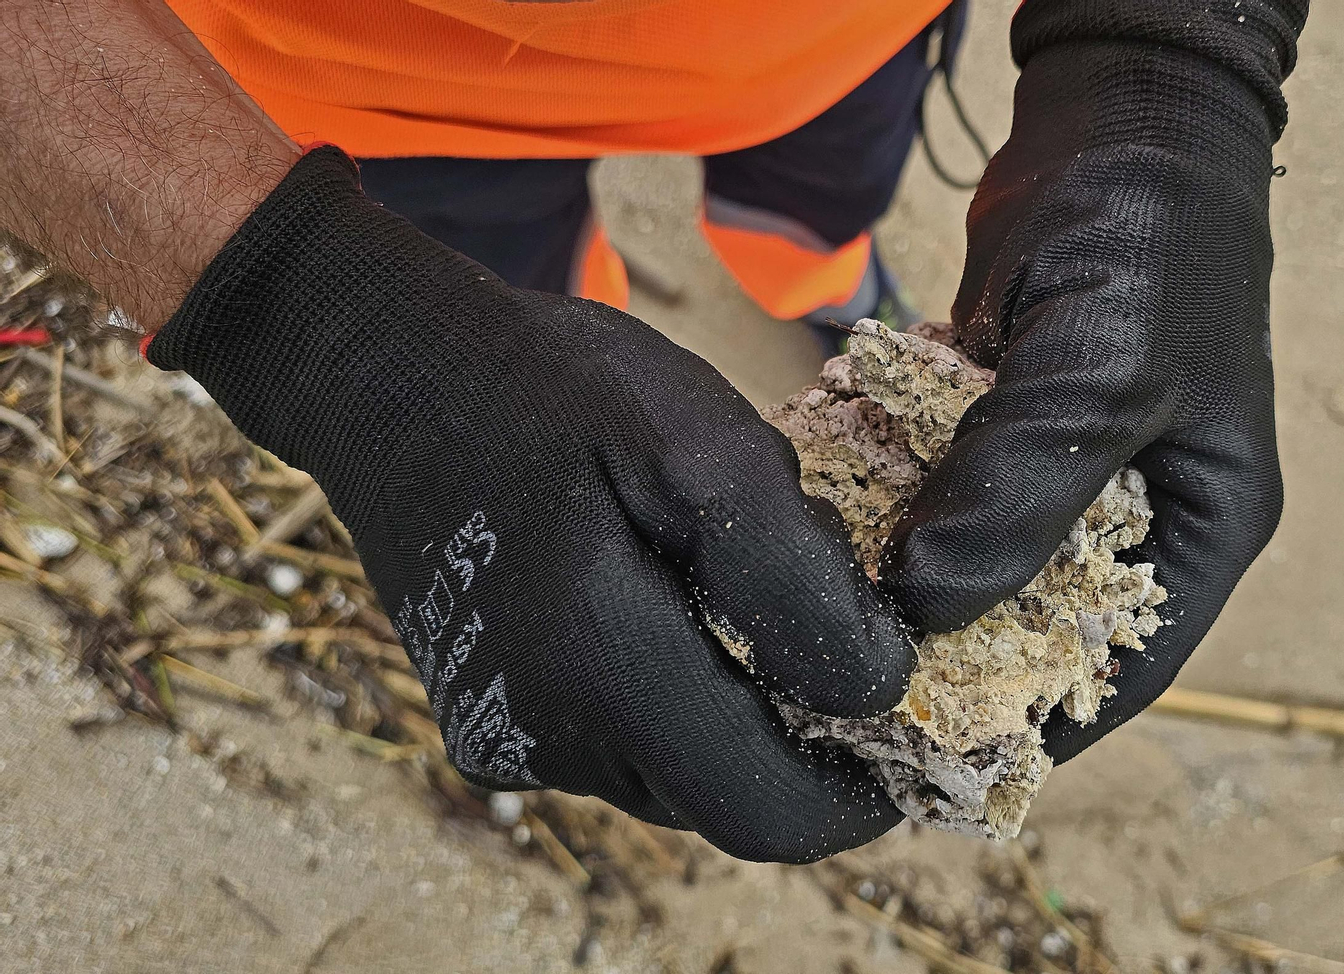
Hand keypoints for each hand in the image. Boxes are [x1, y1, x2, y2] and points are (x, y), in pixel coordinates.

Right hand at [148, 148, 915, 861]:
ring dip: (743, 709)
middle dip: (808, 738)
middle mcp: (543, 733)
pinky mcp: (495, 725)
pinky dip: (682, 695)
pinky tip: (671, 596)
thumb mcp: (698, 440)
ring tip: (738, 584)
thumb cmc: (551, 387)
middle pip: (730, 799)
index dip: (860, 792)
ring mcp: (508, 738)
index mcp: (596, 659)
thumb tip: (878, 687)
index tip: (909, 715)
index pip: (767, 809)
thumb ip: (794, 576)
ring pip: (681, 776)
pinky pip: (627, 745)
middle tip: (838, 626)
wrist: (390, 374)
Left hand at [880, 38, 1291, 761]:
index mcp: (1199, 528)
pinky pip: (942, 493)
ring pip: (979, 561)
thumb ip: (1023, 490)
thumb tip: (926, 607)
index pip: (1120, 668)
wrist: (1115, 120)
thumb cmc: (1148, 242)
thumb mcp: (1103, 371)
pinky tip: (817, 535)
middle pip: (1038, 626)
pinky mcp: (1001, 426)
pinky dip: (890, 511)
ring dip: (908, 586)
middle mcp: (1133, 515)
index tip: (931, 767)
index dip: (1033, 727)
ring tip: (814, 630)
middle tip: (845, 704)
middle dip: (952, 661)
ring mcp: (1061, 469)